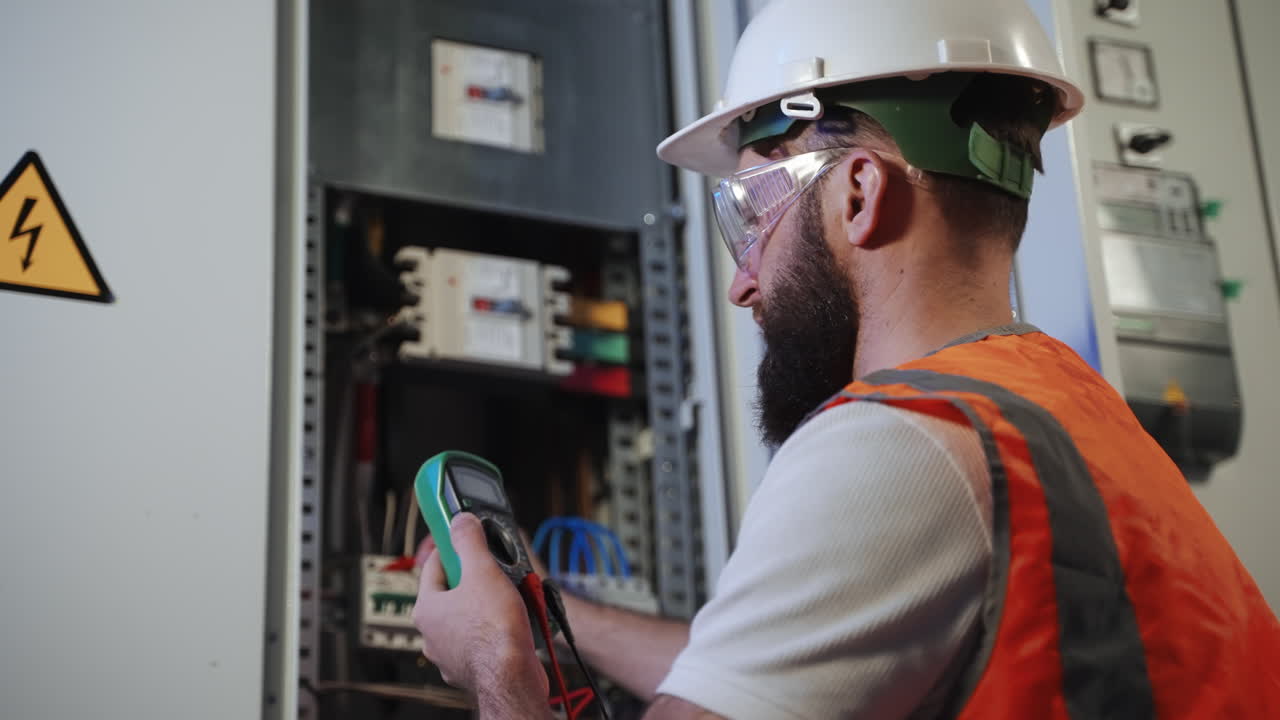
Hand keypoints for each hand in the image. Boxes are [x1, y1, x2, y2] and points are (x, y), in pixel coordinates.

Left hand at [412, 513, 548, 704]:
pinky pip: (482, 639)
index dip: (451, 547)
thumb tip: (460, 521)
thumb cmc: (494, 632)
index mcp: (427, 608)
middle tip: (496, 570)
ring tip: (510, 596)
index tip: (463, 538)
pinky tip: (513, 623)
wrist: (512, 679)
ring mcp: (450, 653)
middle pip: (453, 591)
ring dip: (488, 603)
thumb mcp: (483, 571)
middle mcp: (433, 633)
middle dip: (476, 578)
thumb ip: (469, 541)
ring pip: (468, 616)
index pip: (433, 565)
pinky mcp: (471, 667)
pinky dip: (496, 628)